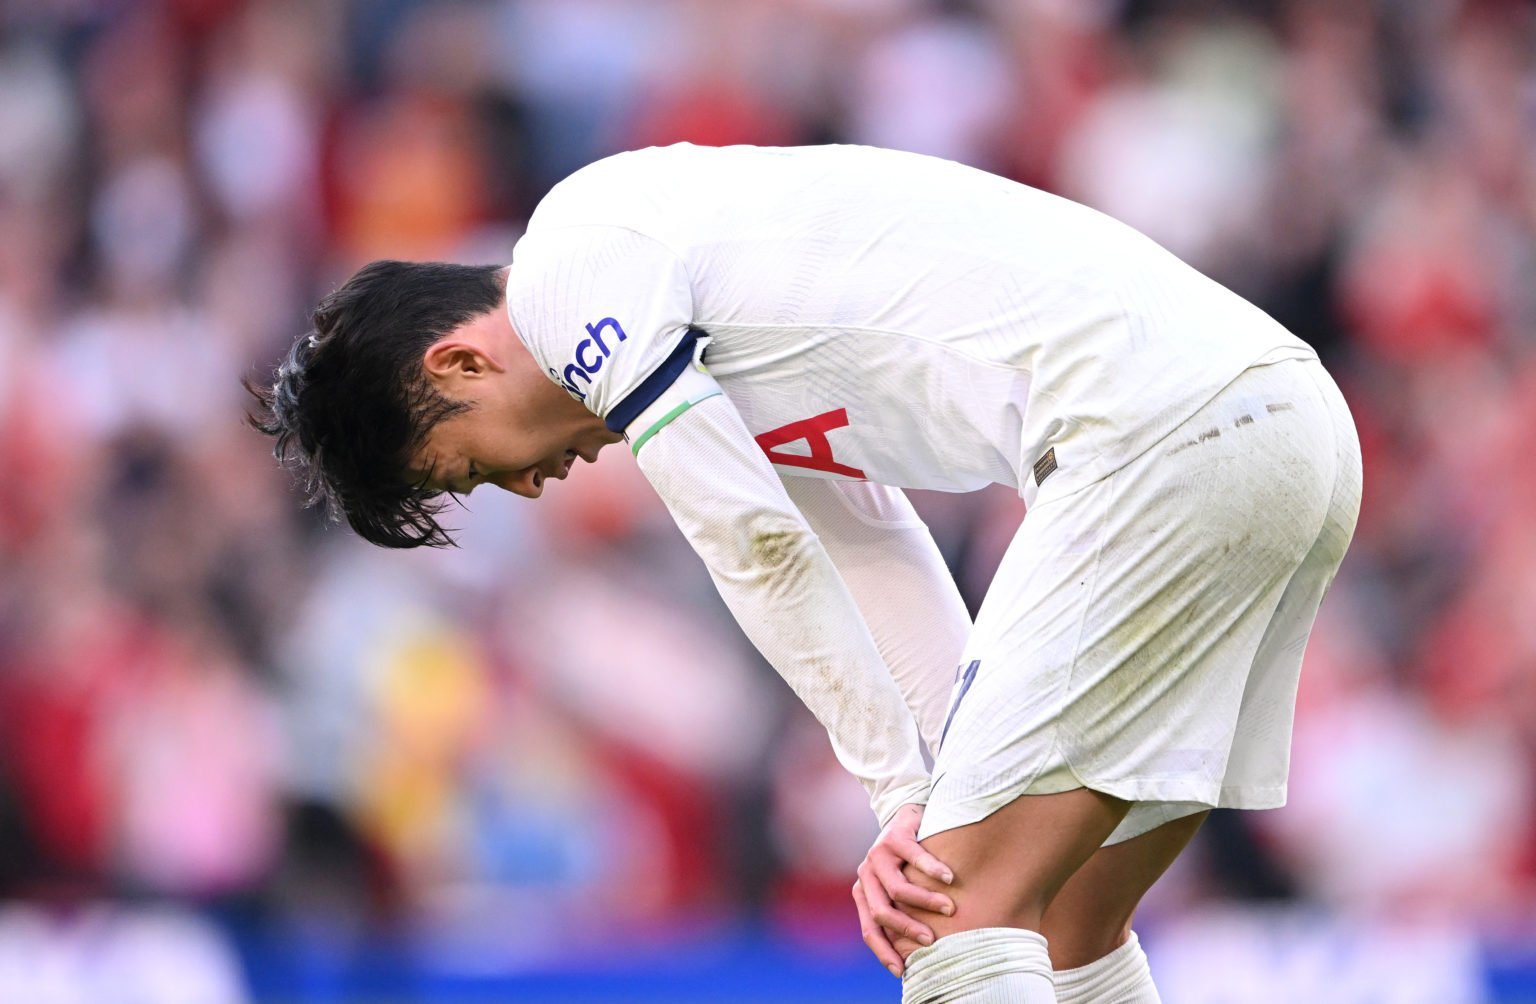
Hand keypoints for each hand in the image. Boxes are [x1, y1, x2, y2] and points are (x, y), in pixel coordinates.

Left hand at [852, 802, 954, 977]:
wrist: (906, 817)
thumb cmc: (906, 861)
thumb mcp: (898, 885)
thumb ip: (899, 910)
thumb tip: (918, 950)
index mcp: (864, 891)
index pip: (869, 928)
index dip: (884, 951)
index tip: (902, 970)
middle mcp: (866, 874)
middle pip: (882, 911)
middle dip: (907, 928)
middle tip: (931, 939)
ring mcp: (877, 853)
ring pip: (898, 888)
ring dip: (925, 902)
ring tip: (949, 908)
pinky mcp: (894, 835)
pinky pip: (913, 856)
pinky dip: (932, 869)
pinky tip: (949, 877)